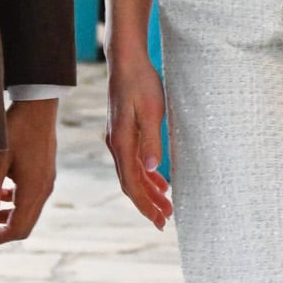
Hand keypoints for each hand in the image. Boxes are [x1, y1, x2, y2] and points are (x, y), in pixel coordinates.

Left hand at [0, 98, 56, 246]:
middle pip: (22, 226)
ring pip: (25, 212)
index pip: (16, 230)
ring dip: (2, 217)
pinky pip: (28, 198)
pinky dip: (11, 203)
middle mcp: (43, 190)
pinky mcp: (43, 173)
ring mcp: (45, 182)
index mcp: (33, 191)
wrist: (37, 104)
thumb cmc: (14, 129)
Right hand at [105, 53, 171, 228]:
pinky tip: (159, 181)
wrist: (126, 61)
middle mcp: (116, 145)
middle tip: (166, 221)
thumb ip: (151, 141)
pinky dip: (145, 176)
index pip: (132, 184)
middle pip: (130, 184)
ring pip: (132, 175)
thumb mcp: (151, 111)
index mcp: (121, 143)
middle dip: (147, 205)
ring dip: (148, 192)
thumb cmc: (141, 83)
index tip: (160, 220)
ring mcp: (118, 139)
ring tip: (166, 206)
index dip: (145, 205)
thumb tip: (152, 170)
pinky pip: (133, 162)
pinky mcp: (123, 132)